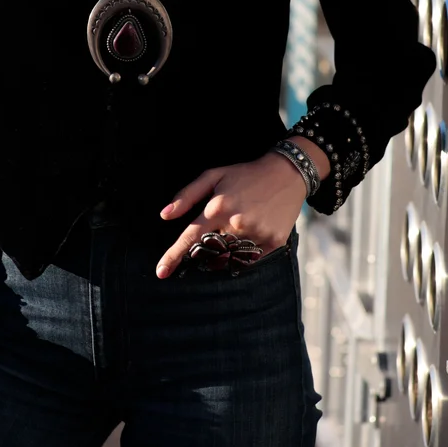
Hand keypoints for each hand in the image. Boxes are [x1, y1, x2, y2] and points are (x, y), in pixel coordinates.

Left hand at [156, 153, 307, 277]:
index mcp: (217, 208)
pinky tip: (251, 228)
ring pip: (230, 256)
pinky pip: (249, 257)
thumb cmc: (244, 174)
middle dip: (207, 246)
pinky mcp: (273, 242)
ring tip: (239, 222)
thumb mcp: (212, 176)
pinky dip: (244, 250)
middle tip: (220, 226)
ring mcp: (256, 235)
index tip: (160, 273)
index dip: (173, 256)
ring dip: (226, 248)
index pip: (190, 238)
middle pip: (210, 250)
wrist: (286, 174)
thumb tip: (165, 215)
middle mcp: (236, 224)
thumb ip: (186, 196)